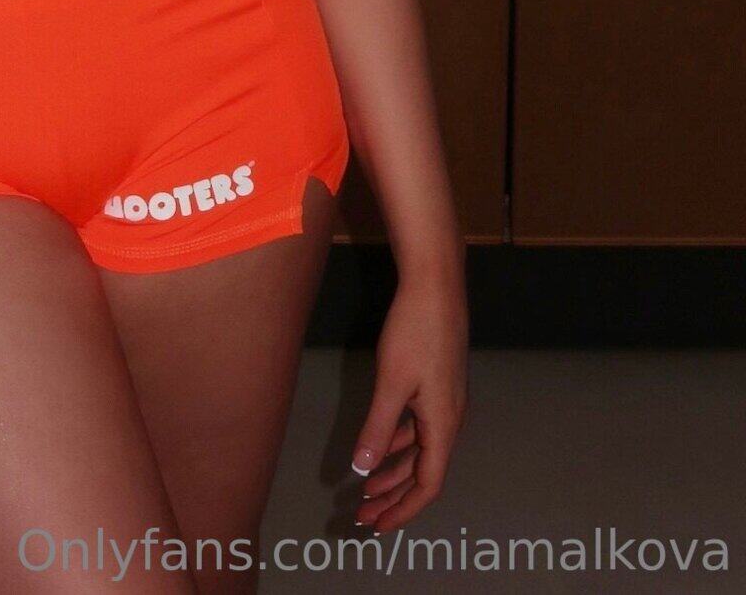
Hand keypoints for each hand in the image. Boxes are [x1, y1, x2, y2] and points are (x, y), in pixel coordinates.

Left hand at [349, 268, 468, 532]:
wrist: (435, 287)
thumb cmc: (414, 334)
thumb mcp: (391, 383)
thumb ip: (378, 428)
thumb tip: (363, 470)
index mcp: (443, 425)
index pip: (428, 485)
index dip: (403, 510)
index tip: (377, 525)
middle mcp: (449, 419)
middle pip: (424, 472)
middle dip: (394, 497)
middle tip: (362, 515)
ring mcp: (444, 402)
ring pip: (420, 450)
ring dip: (394, 472)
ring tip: (366, 489)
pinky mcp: (435, 385)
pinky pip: (417, 428)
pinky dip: (398, 444)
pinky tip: (379, 446)